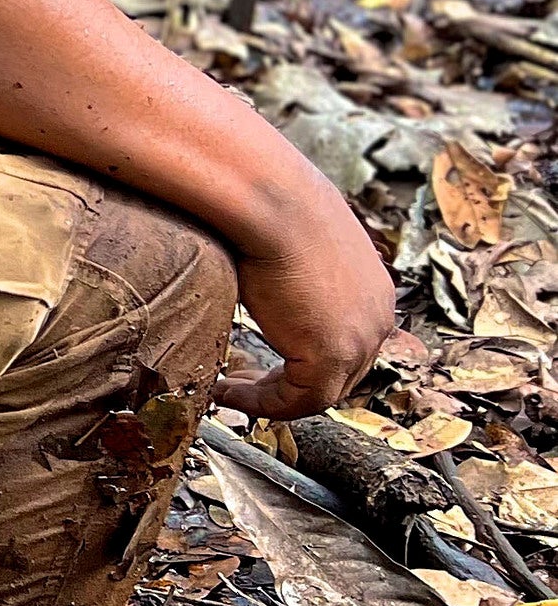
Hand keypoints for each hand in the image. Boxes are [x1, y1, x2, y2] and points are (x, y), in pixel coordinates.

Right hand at [215, 187, 396, 418]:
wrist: (272, 201)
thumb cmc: (269, 207)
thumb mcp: (290, 243)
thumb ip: (286, 269)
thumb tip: (253, 270)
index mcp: (371, 288)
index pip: (345, 340)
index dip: (301, 357)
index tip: (262, 360)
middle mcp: (376, 316)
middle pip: (339, 372)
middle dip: (289, 383)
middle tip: (245, 383)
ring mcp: (361, 337)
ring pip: (322, 391)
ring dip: (274, 397)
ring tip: (232, 391)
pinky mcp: (332, 354)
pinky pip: (300, 401)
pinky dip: (263, 404)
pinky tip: (228, 392)